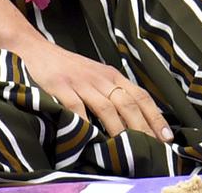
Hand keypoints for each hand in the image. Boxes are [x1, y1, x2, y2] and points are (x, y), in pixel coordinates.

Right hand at [16, 36, 172, 142]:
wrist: (35, 50)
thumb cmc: (67, 68)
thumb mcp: (94, 75)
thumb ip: (111, 92)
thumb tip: (135, 121)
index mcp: (111, 75)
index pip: (140, 95)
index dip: (155, 117)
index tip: (166, 138)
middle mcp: (100, 77)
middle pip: (128, 104)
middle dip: (143, 128)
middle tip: (153, 150)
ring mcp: (81, 82)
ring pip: (107, 108)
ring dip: (120, 130)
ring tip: (129, 151)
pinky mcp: (61, 87)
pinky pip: (77, 109)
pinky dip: (86, 126)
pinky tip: (92, 140)